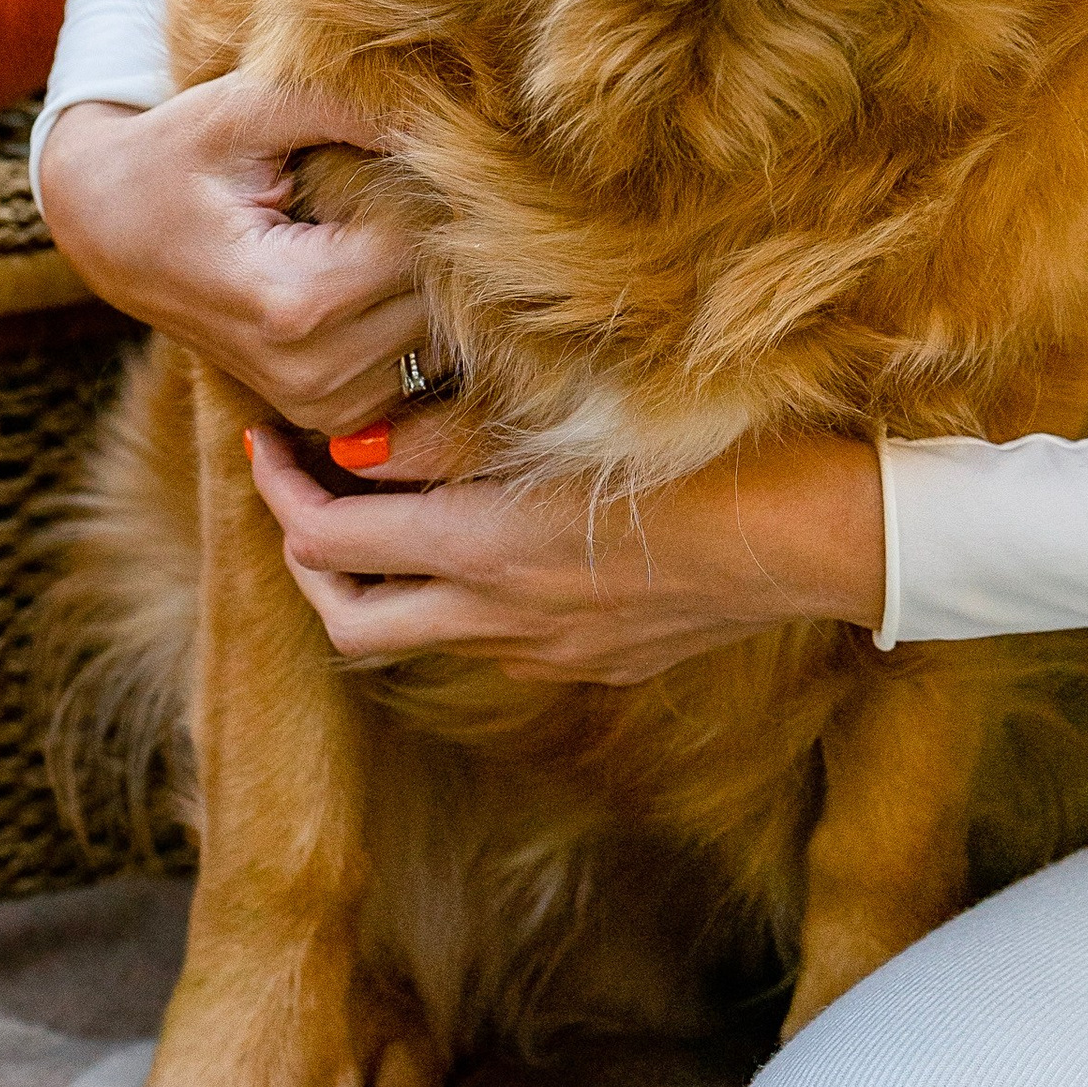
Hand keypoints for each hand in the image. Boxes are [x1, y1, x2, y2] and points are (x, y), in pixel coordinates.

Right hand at [37, 81, 430, 439]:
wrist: (108, 229)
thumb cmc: (175, 157)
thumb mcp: (244, 111)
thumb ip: (343, 108)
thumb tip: (437, 119)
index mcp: (293, 302)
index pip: (420, 248)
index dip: (427, 191)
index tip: (397, 151)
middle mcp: (311, 372)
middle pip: (439, 299)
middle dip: (434, 237)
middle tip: (387, 184)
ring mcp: (319, 404)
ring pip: (443, 339)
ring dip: (431, 280)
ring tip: (372, 226)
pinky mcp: (330, 413)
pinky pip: (422, 370)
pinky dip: (416, 319)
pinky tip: (377, 270)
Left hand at [243, 424, 888, 684]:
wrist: (821, 538)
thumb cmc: (710, 451)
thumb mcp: (578, 422)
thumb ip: (455, 444)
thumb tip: (360, 450)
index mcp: (488, 549)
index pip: (332, 541)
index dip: (281, 494)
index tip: (266, 443)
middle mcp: (502, 619)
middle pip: (350, 620)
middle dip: (309, 558)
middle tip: (304, 492)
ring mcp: (548, 653)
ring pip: (422, 633)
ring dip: (385, 579)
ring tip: (390, 508)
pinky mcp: (595, 664)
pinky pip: (495, 639)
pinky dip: (461, 595)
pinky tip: (495, 538)